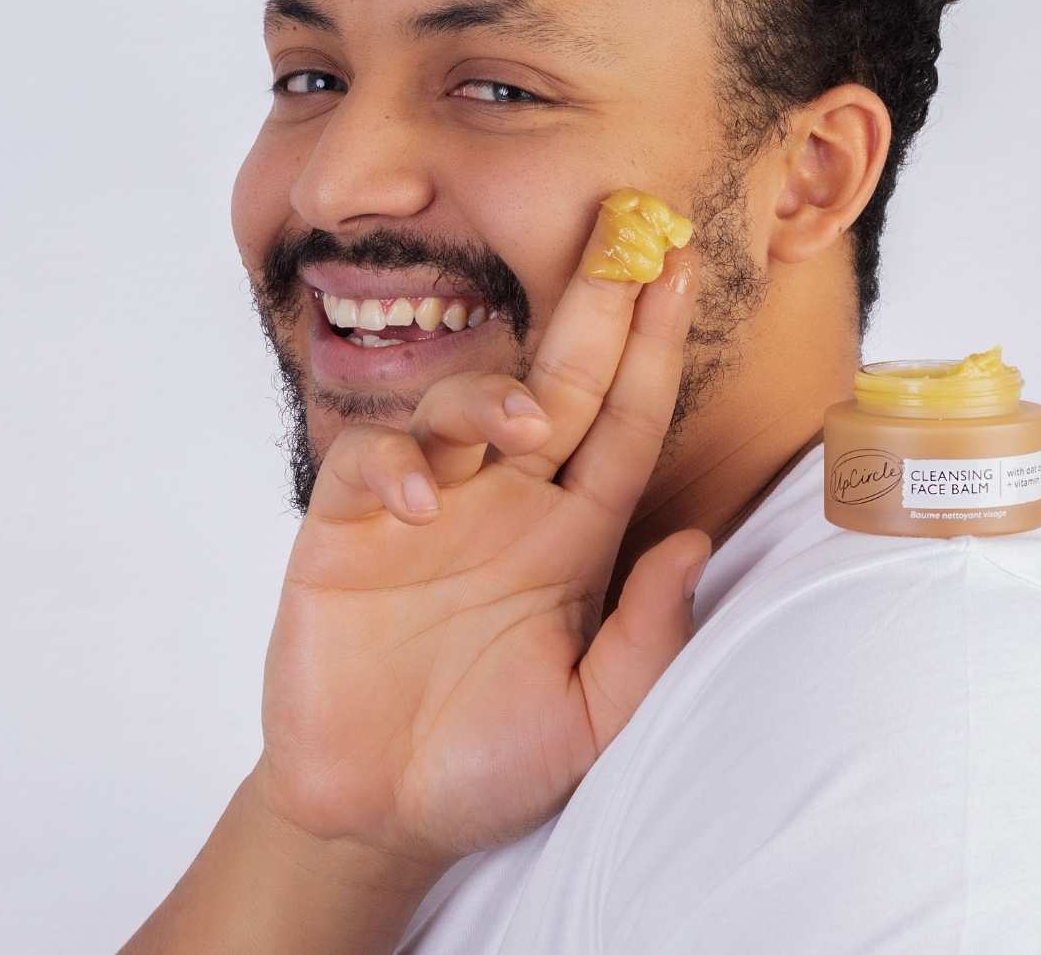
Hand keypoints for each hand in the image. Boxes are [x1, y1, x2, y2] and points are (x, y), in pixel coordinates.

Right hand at [253, 197, 706, 877]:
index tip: (678, 272)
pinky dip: (394, 466)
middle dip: (594, 308)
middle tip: (627, 231)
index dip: (652, 348)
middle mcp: (508, 499)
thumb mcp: (586, 721)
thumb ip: (642, 640)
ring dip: (494, 398)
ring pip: (462, 405)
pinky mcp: (347, 524)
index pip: (624, 420)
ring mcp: (429, 503)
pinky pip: (371, 461)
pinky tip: (416, 503)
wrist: (372, 808)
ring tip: (526, 424)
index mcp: (574, 532)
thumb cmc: (488, 762)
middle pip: (559, 382)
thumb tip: (693, 543)